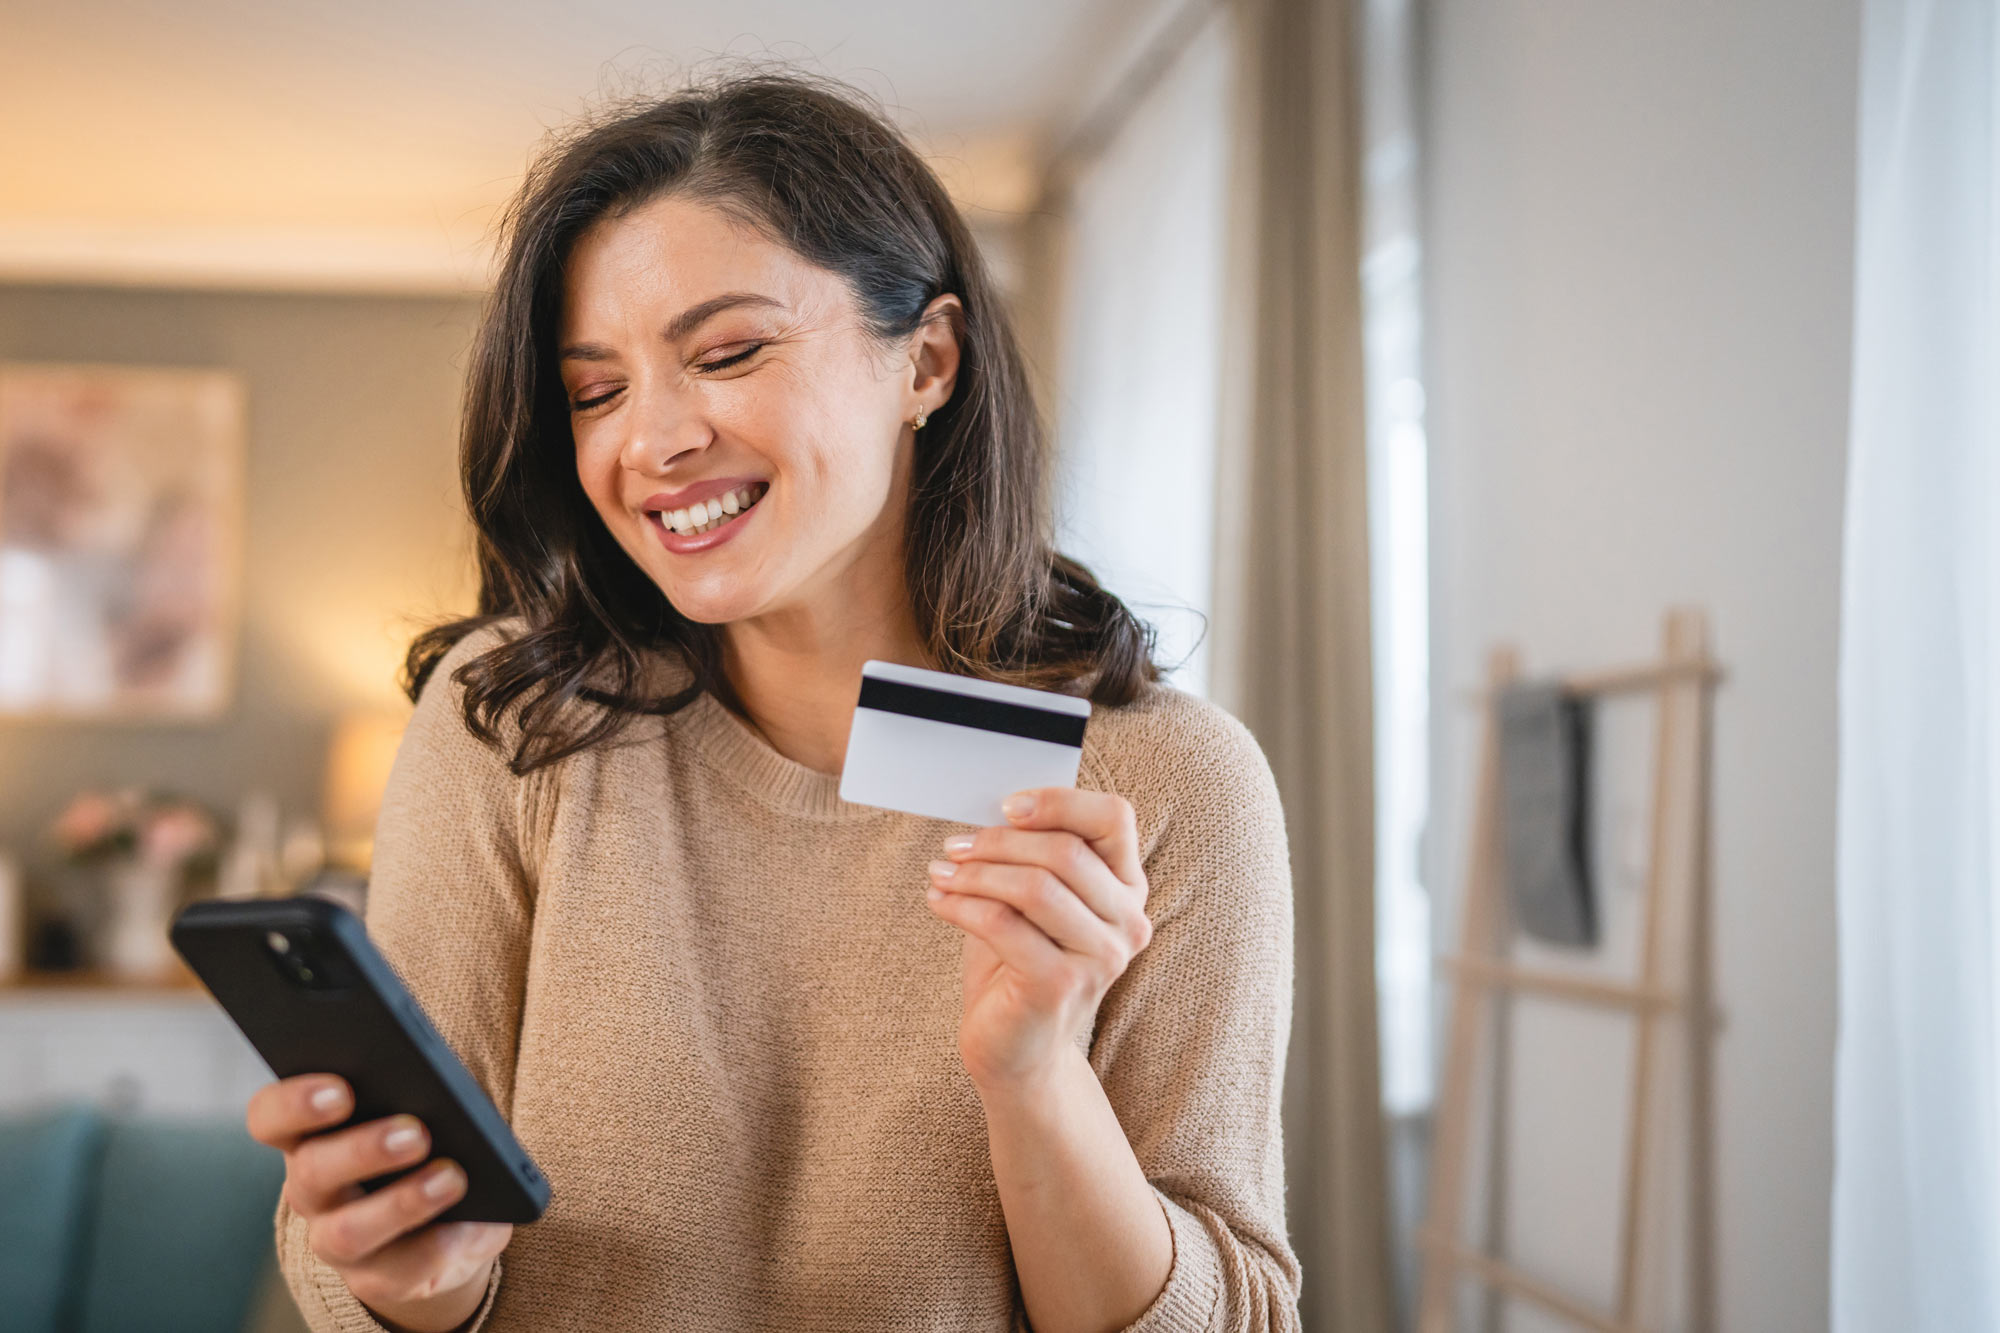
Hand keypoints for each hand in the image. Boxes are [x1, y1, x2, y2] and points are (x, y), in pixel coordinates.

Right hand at [246, 1075, 510, 1332]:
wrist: (452, 1220)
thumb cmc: (435, 1142)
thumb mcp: (431, 1110)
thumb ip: (424, 1092)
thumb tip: (445, 1093)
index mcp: (310, 1135)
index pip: (271, 1117)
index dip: (294, 1103)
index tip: (341, 1089)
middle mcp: (312, 1191)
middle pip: (311, 1171)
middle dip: (362, 1151)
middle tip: (416, 1133)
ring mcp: (337, 1241)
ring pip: (347, 1232)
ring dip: (401, 1204)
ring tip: (450, 1178)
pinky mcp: (377, 1280)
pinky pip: (399, 1271)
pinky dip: (438, 1245)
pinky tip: (468, 1225)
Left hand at [926, 788, 1152, 1093]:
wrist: (1017, 1052)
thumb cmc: (1020, 965)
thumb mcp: (1034, 902)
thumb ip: (1033, 857)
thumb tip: (992, 812)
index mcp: (1127, 889)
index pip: (1115, 818)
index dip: (1060, 801)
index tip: (1007, 806)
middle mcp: (1128, 922)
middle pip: (1066, 851)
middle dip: (1000, 841)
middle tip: (956, 846)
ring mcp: (1101, 958)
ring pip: (1035, 886)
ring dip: (976, 873)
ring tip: (942, 873)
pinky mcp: (1060, 985)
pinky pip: (1003, 924)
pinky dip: (961, 905)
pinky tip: (938, 902)